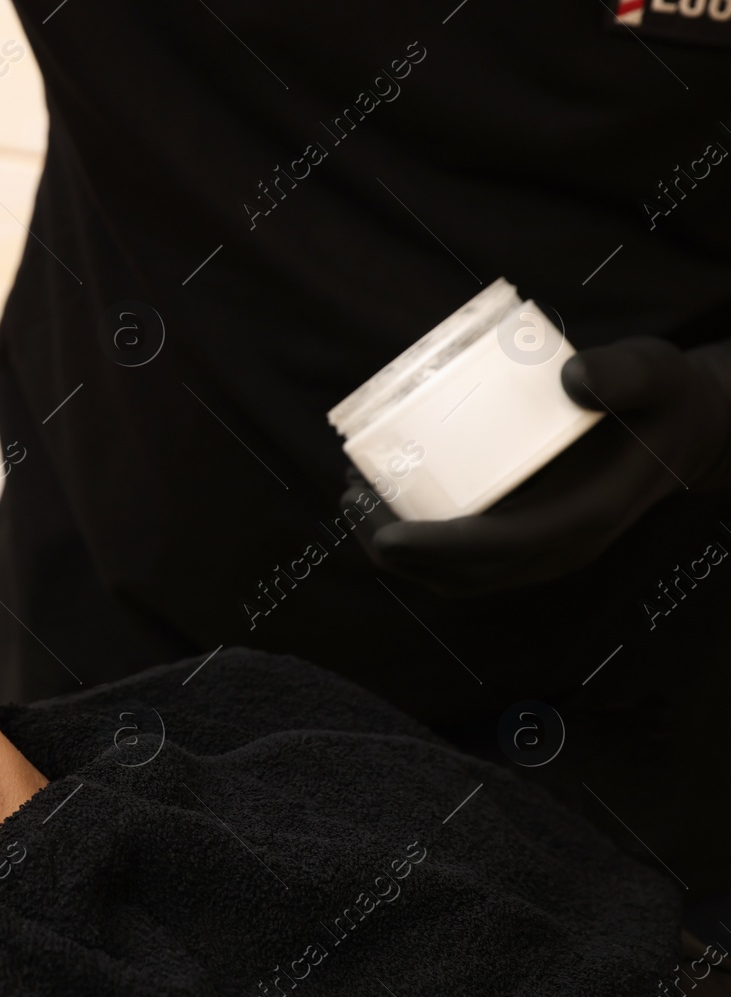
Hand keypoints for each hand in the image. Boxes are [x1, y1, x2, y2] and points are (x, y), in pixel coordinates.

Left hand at [340, 336, 730, 595]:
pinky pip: (460, 563)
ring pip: (451, 577)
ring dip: (396, 550)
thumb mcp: (658, 373)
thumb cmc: (665, 401)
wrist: (690, 433)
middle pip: (457, 574)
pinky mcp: (525, 544)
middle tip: (350, 491)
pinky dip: (415, 546)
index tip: (383, 531)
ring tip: (355, 496)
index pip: (494, 550)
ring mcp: (539, 555)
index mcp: (582, 519)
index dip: (432, 548)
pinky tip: (386, 502)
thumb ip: (624, 373)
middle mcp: (556, 550)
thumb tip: (572, 376)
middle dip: (392, 546)